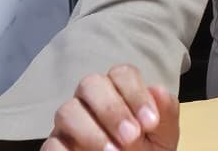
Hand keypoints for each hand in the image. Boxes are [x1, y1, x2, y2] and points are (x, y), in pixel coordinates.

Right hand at [43, 64, 178, 150]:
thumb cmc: (148, 148)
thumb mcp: (164, 135)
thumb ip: (166, 113)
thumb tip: (157, 90)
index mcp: (119, 90)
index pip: (122, 73)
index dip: (136, 94)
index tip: (151, 123)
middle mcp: (91, 100)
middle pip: (90, 83)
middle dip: (112, 109)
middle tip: (131, 137)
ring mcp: (70, 123)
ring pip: (67, 110)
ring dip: (91, 132)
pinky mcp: (56, 146)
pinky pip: (51, 143)